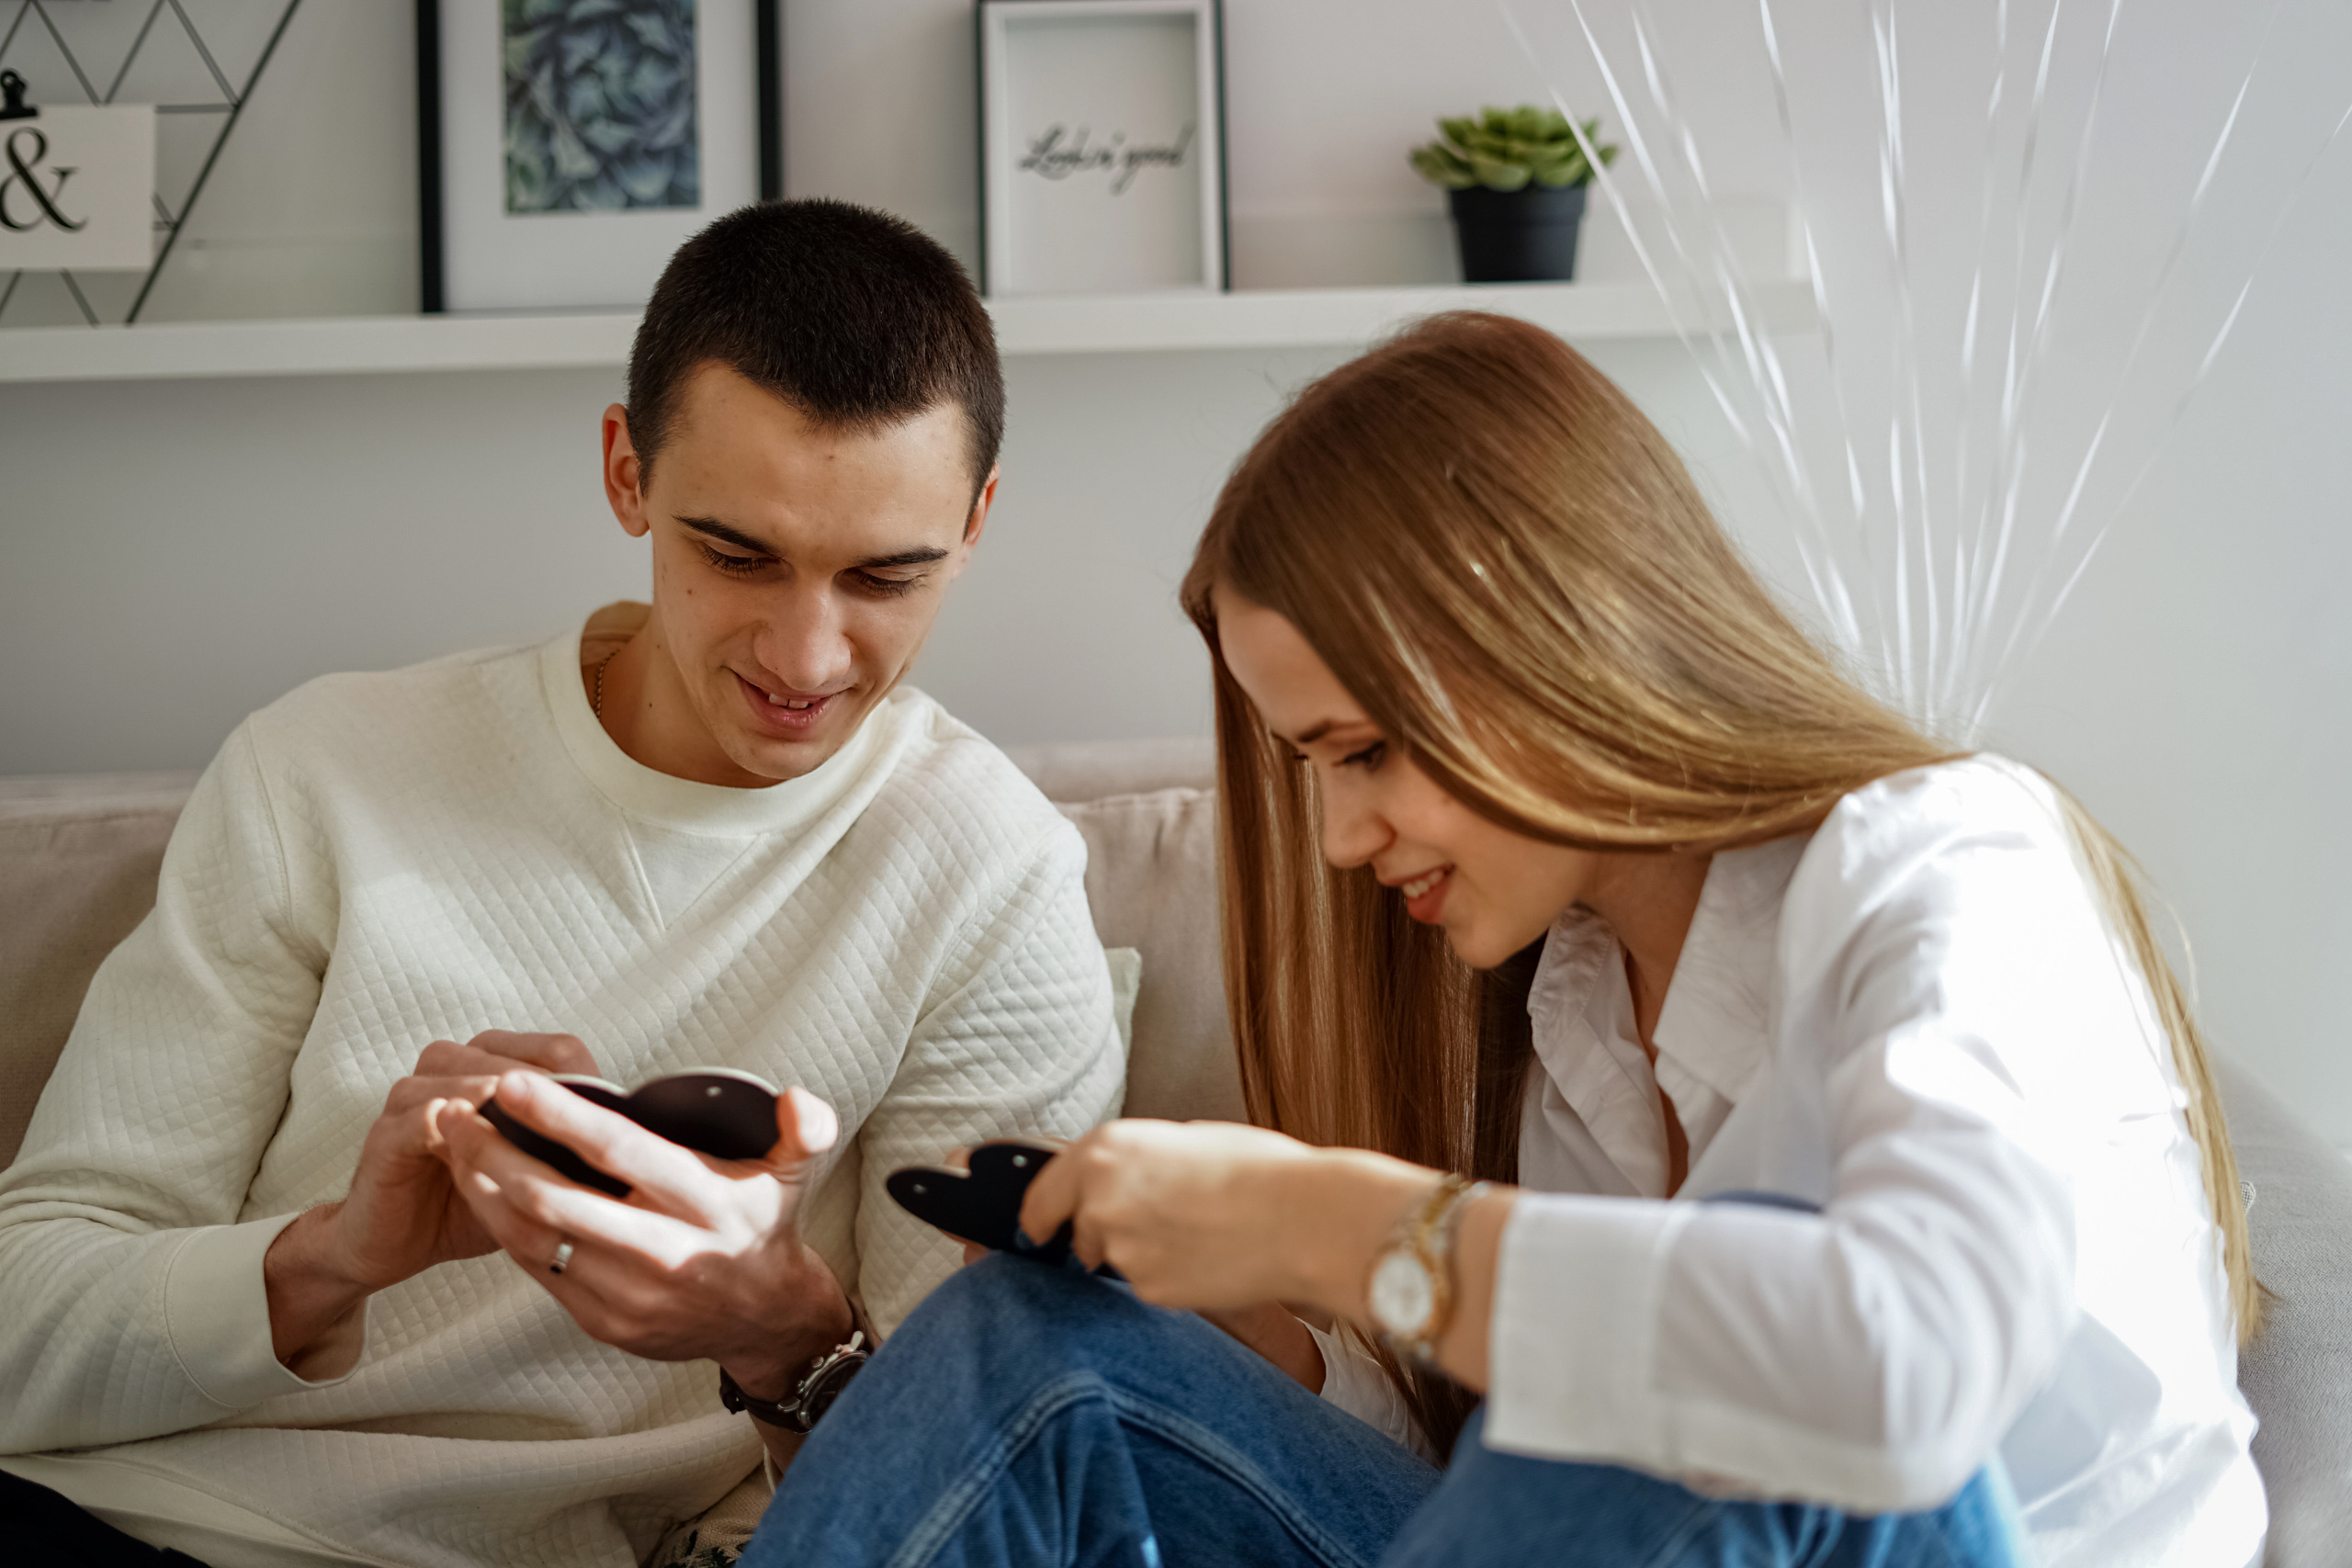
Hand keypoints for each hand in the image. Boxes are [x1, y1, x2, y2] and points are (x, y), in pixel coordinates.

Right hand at [264, 1031, 597, 1373]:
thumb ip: (567, 1151)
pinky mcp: (388, 1134)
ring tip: (534, 1131)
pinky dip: (454, 1125)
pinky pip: (423, 1115)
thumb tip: (648, 1154)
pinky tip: (479, 1146)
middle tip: (584, 1131)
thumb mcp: (531, 1175)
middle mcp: (452, 1071)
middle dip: (549, 1093)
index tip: (613, 1125)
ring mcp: (415, 1097)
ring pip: (464, 1073)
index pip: (555, 1049)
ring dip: (502, 1099)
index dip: (588, 1080)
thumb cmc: (467, 1204)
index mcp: (493, 1070)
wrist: (391, 1244)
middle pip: (511, 1054)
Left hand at [434, 1072, 852, 1400]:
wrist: (762, 1320)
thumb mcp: (796, 1174)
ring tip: (453, 1146)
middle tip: (454, 1112)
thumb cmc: (763, 1225)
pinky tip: (481, 1195)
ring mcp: (629, 1294)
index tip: (513, 1083)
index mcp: (704, 1204)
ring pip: (535, 1240)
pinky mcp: (604, 1322)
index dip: (563, 1116)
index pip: (622, 1153)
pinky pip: (539, 1273)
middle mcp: (663, 1253)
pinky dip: (503, 1231)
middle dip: (496, 1154)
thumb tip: (799, 1099)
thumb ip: (805, 1129)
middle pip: (558, 1201)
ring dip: (484, 1192)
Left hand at [1016, 1119, 1413, 1312]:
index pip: (1041, 1194)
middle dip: (1107, 1231)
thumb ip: (1139, 1160)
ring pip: (1117, 1258)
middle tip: (1163, 1221)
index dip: (1038, 1215)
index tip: (1037, 1228)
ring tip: (1200, 1233)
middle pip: (1080, 1229)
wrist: (1302, 1219)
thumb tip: (1125, 1178)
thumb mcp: (1188, 1138)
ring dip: (1143, 1252)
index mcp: (1106, 1150)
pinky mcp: (1149, 1289)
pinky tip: (1210, 1257)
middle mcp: (1100, 1200)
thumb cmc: (1259, 1169)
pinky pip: (1148, 1283)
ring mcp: (1122, 1250)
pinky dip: (1170, 1275)